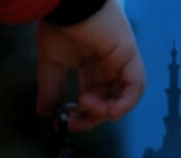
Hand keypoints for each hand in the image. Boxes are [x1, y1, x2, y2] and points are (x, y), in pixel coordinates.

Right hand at [35, 1, 145, 130]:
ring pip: (123, 98)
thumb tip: (45, 112)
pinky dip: (124, 104)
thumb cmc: (58, 25)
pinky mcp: (129, 56)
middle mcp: (109, 68)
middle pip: (107, 103)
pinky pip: (135, 87)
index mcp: (92, 68)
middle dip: (89, 118)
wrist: (65, 4)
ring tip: (86, 107)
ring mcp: (121, 62)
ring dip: (105, 111)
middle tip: (71, 120)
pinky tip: (107, 110)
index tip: (61, 123)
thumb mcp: (51, 63)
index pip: (93, 100)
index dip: (79, 116)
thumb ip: (51, 88)